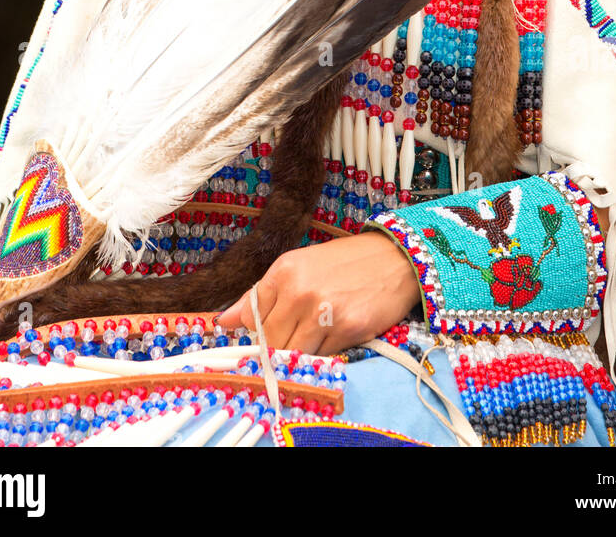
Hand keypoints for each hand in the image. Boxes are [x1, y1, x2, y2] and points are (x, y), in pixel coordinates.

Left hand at [215, 230, 421, 354]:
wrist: (394, 258)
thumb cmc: (344, 264)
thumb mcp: (298, 268)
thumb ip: (259, 296)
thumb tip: (221, 322)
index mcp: (283, 271)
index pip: (251, 317)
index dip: (256, 333)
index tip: (263, 340)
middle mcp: (299, 290)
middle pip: (269, 342)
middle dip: (278, 348)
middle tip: (297, 337)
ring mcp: (322, 311)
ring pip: (292, 354)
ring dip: (301, 354)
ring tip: (318, 336)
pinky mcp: (346, 329)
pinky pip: (321, 357)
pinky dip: (324, 354)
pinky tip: (335, 335)